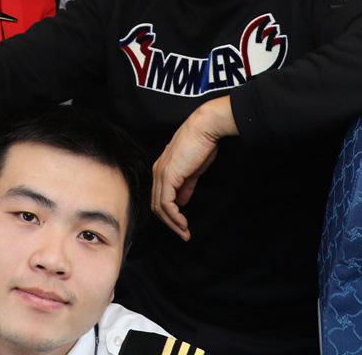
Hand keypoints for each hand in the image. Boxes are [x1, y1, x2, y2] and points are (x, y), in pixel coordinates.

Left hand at [152, 98, 236, 240]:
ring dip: (172, 223)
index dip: (170, 214)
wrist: (205, 128)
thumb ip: (186, 186)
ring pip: (159, 206)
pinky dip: (174, 216)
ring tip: (185, 233)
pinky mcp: (168, 175)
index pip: (159, 198)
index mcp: (162, 170)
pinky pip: (166, 202)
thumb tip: (182, 201)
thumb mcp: (193, 170)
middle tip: (183, 234)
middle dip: (170, 223)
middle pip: (156, 205)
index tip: (182, 225)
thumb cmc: (201, 145)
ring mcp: (161, 174)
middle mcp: (157, 172)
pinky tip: (183, 222)